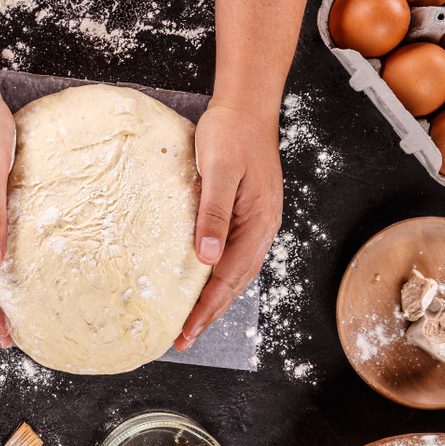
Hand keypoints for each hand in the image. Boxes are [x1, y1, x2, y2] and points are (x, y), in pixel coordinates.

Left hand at [174, 102, 282, 351]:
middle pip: (235, 283)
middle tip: (183, 339)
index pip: (228, 278)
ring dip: (214, 299)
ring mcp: (256, 223)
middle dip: (209, 314)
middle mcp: (262, 229)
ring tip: (192, 321)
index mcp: (258, 223)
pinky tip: (203, 282)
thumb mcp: (219, 171)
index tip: (185, 331)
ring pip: (235, 273)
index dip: (206, 308)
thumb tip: (206, 259)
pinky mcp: (247, 215)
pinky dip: (218, 277)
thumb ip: (213, 214)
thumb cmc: (231, 134)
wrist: (246, 107)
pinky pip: (233, 256)